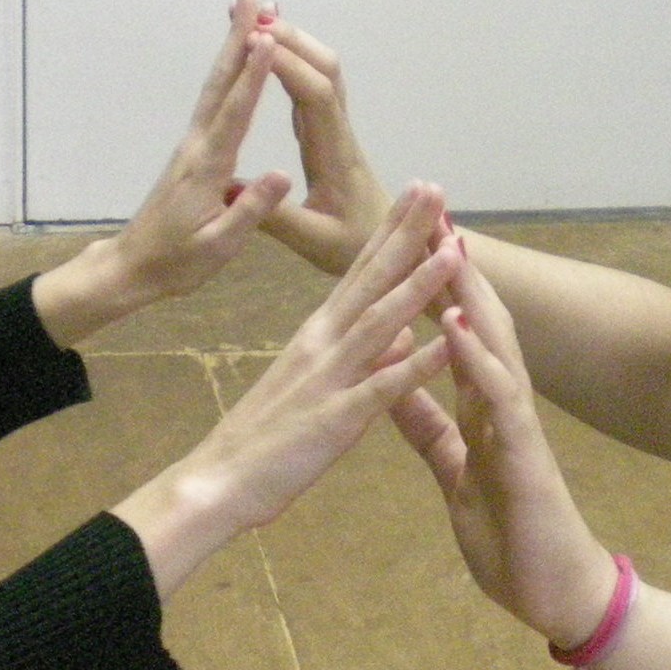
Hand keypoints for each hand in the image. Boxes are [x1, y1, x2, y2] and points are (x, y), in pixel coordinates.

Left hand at [32, 0, 291, 345]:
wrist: (132, 266)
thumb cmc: (177, 263)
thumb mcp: (217, 246)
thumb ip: (250, 210)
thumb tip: (282, 174)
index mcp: (208, 168)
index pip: (236, 113)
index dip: (253, 76)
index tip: (267, 38)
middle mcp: (197, 147)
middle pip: (220, 84)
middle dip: (237, 39)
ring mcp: (191, 147)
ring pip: (214, 88)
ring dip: (231, 49)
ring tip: (246, 14)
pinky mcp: (190, 153)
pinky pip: (212, 103)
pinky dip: (227, 75)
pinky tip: (236, 65)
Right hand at [113, 183, 462, 599]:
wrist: (217, 481)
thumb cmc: (264, 438)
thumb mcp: (314, 387)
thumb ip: (360, 357)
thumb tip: (403, 334)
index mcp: (317, 335)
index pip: (360, 271)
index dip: (390, 231)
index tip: (417, 195)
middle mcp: (322, 344)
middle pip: (371, 279)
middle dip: (406, 233)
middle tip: (435, 188)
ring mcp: (329, 378)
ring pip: (381, 322)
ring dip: (419, 285)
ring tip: (454, 249)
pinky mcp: (335, 419)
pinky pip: (382, 388)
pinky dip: (416, 364)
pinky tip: (448, 342)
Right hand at [254, 15, 393, 274]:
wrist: (399, 249)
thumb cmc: (356, 247)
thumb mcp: (314, 241)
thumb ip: (276, 218)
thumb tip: (228, 189)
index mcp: (336, 155)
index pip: (317, 96)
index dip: (287, 64)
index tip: (253, 42)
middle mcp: (339, 134)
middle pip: (324, 69)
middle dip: (288, 36)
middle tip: (247, 11)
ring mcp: (337, 132)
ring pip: (321, 73)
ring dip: (291, 42)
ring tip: (252, 19)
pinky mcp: (330, 137)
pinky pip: (312, 89)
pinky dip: (290, 64)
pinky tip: (268, 54)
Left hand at [391, 257, 618, 650]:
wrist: (556, 598)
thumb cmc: (511, 536)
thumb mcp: (455, 471)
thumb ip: (429, 428)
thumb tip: (394, 387)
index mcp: (480, 408)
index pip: (456, 333)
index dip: (433, 288)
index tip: (409, 238)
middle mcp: (502, 404)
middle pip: (478, 321)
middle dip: (454, 270)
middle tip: (431, 212)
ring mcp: (518, 425)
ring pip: (495, 345)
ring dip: (471, 294)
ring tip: (448, 243)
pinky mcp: (527, 455)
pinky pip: (501, 397)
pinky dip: (478, 357)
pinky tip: (460, 322)